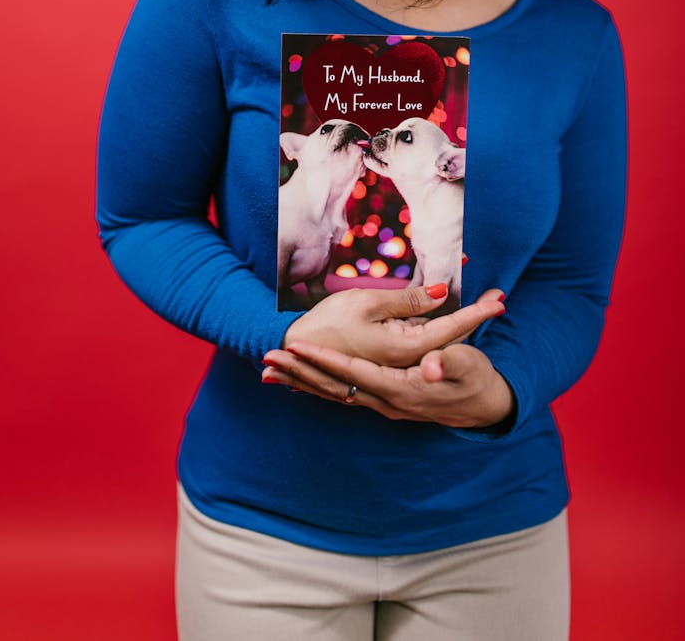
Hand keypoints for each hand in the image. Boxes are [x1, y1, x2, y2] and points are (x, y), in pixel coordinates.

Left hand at [263, 337, 514, 428]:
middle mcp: (387, 402)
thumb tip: (430, 364)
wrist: (484, 405)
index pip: (353, 374)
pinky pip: (343, 396)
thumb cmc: (475, 379)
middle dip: (300, 372)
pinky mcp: (384, 401)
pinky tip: (300, 381)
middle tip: (268, 357)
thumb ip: (447, 362)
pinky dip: (318, 388)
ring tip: (271, 370)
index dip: (324, 360)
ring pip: (334, 394)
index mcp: (401, 388)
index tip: (297, 346)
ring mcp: (384, 405)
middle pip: (335, 387)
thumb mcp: (468, 366)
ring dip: (303, 381)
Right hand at [280, 285, 504, 368]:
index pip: (451, 328)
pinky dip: (435, 325)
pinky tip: (441, 321)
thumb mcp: (367, 303)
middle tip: (499, 297)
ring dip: (456, 320)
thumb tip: (441, 293)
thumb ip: (407, 301)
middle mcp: (405, 360)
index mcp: (402, 349)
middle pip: (448, 337)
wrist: (295, 348)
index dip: (477, 312)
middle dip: (474, 315)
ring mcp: (396, 362)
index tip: (501, 299)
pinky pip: (418, 342)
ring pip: (434, 342)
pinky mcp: (386, 360)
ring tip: (480, 300)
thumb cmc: (328, 323)